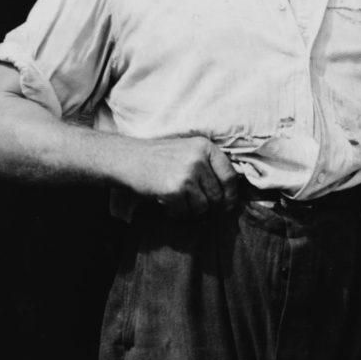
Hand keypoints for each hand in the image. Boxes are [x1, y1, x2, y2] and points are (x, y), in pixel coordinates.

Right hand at [121, 135, 237, 216]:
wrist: (129, 159)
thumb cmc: (160, 158)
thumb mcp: (189, 151)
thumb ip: (209, 166)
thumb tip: (230, 195)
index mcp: (206, 147)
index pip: (229, 176)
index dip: (231, 194)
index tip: (228, 205)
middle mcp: (199, 159)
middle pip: (217, 195)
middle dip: (207, 204)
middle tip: (192, 202)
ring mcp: (187, 174)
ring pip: (202, 206)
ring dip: (191, 209)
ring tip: (178, 199)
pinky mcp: (174, 189)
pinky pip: (185, 212)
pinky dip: (176, 212)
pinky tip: (167, 203)